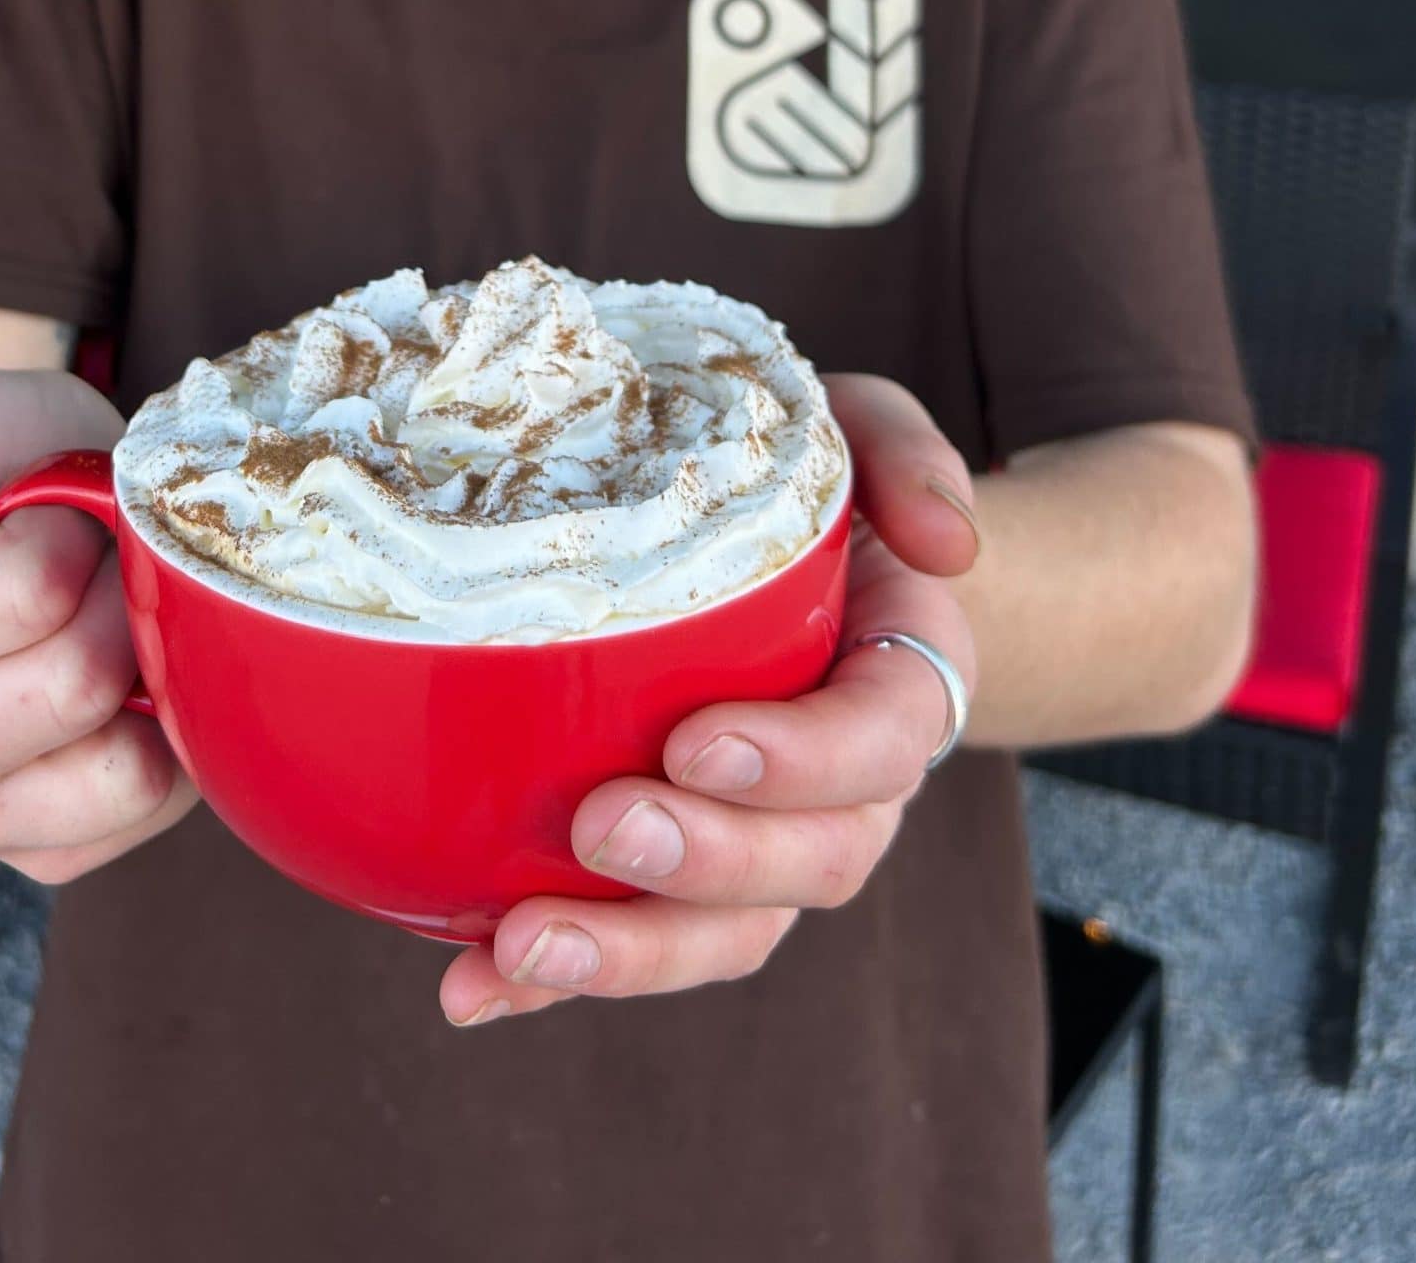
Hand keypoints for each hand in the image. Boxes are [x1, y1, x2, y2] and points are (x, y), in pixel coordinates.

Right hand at [0, 369, 199, 884]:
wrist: (79, 499)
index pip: (24, 593)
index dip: (59, 533)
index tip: (33, 514)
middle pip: (72, 683)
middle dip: (107, 598)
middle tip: (79, 568)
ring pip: (112, 762)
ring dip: (139, 666)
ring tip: (95, 623)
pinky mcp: (45, 857)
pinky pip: (142, 808)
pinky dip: (162, 734)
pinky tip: (122, 692)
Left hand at [439, 374, 979, 1026]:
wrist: (783, 544)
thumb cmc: (808, 479)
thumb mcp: (862, 427)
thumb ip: (908, 454)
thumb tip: (948, 543)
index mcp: (902, 678)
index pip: (882, 741)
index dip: (801, 760)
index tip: (698, 742)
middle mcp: (850, 787)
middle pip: (810, 863)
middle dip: (707, 864)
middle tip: (600, 823)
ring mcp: (766, 842)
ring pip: (726, 932)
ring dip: (624, 952)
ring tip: (515, 944)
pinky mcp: (676, 871)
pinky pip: (630, 937)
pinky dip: (549, 979)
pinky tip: (467, 987)